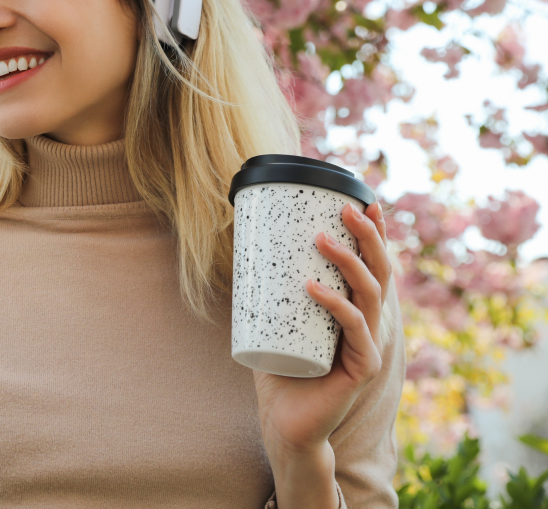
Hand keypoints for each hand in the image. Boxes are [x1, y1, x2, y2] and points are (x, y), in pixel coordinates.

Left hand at [252, 201, 391, 458]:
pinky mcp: (363, 368)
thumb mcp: (275, 320)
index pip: (373, 264)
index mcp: (357, 309)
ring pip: (370, 295)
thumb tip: (242, 245)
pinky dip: (335, 305)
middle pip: (380, 272)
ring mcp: (370, 346)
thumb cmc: (280, 368)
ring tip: (322, 238)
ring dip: (349, 262)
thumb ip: (267, 289)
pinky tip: (314, 289)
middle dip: (368, 237)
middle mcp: (370, 323)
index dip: (374, 233)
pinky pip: (354, 330)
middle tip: (346, 208)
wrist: (285, 421)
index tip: (363, 199)